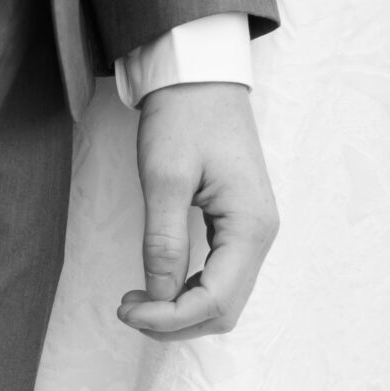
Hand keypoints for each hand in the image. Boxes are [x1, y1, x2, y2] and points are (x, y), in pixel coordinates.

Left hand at [119, 82, 277, 340]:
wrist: (198, 71)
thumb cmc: (183, 113)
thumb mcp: (165, 175)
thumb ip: (163, 241)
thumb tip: (157, 297)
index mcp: (250, 225)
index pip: (216, 301)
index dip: (170, 317)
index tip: (128, 310)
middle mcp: (261, 233)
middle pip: (224, 308)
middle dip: (175, 320)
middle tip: (127, 308)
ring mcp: (253, 228)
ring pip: (223, 297)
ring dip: (181, 308)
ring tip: (137, 299)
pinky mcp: (239, 220)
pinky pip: (220, 274)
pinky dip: (189, 288)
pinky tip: (158, 280)